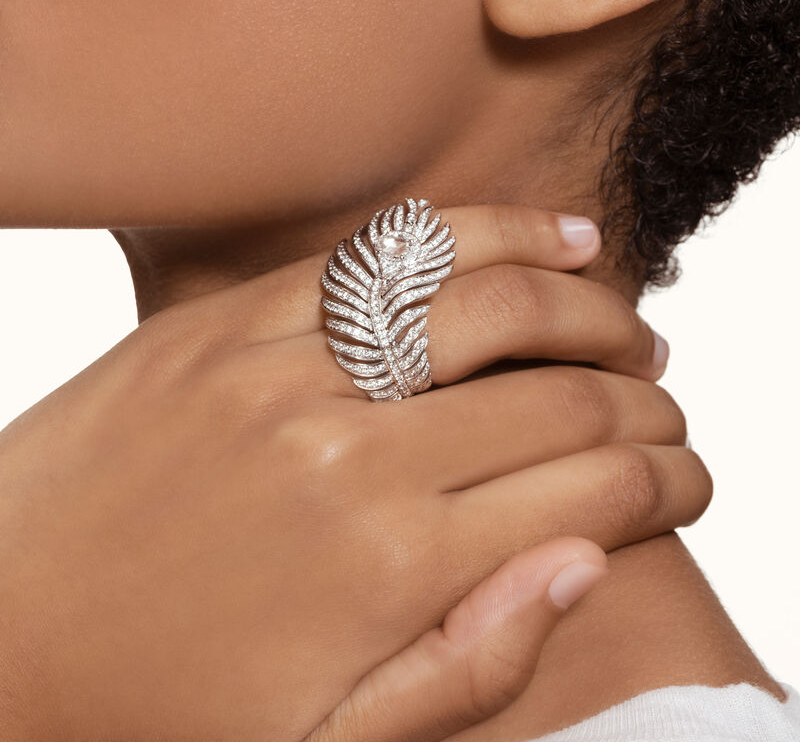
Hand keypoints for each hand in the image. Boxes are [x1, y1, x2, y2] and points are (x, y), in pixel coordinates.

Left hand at [0, 204, 709, 740]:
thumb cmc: (157, 702)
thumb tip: (582, 562)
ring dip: (584, 299)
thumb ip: (469, 666)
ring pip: (487, 298)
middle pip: (558, 395)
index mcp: (389, 566)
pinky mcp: (233, 321)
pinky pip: (383, 255)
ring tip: (628, 310)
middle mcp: (351, 450)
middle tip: (666, 402)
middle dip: (644, 398)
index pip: (591, 492)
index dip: (668, 478)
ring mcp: (287, 368)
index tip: (690, 475)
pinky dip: (476, 236)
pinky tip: (533, 238)